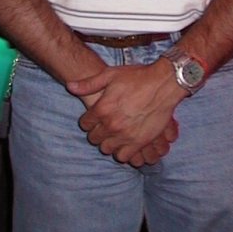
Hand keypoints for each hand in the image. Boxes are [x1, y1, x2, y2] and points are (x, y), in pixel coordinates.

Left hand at [67, 59, 183, 164]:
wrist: (163, 84)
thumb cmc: (136, 77)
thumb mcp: (110, 75)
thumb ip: (88, 83)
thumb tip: (69, 86)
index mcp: (102, 108)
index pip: (85, 124)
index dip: (87, 121)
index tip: (93, 118)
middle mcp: (112, 125)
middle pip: (94, 139)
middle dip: (96, 132)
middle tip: (103, 126)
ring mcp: (126, 135)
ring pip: (107, 149)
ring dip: (108, 143)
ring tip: (113, 135)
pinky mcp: (140, 142)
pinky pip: (124, 156)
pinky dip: (122, 152)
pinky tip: (125, 142)